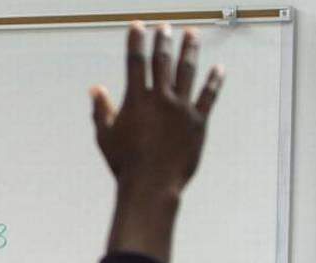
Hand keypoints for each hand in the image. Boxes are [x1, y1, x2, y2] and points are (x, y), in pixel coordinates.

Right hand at [91, 22, 224, 262]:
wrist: (151, 184)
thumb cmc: (124, 163)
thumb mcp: (105, 136)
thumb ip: (101, 110)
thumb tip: (96, 89)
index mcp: (136, 100)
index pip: (136, 62)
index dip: (136, 41)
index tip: (137, 26)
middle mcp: (161, 98)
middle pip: (162, 61)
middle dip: (163, 40)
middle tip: (165, 27)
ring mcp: (182, 108)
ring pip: (187, 71)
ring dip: (189, 50)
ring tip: (191, 34)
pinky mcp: (198, 121)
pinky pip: (208, 96)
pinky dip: (214, 81)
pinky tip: (219, 69)